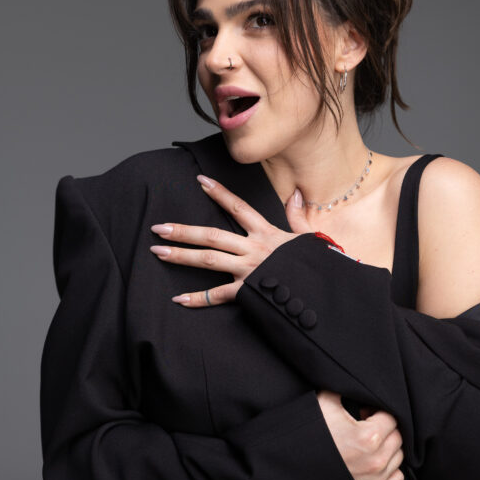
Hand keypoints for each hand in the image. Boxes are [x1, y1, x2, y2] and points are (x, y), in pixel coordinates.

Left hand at [149, 175, 313, 306]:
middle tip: (158, 228)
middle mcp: (253, 248)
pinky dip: (197, 299)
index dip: (219, 193)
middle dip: (183, 231)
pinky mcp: (247, 292)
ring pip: (208, 259)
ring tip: (158, 252)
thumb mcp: (307, 236)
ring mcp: (247, 270)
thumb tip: (296, 194)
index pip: (238, 207)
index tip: (200, 181)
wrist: (321, 290)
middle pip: (212, 235)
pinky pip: (218, 295)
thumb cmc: (315, 264)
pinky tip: (178, 298)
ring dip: (180, 256)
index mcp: (266, 232)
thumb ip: (297, 215)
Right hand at [315, 390, 404, 479]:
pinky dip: (389, 468)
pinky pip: (396, 478)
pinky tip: (371, 461)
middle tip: (365, 426)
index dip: (378, 411)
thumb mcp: (323, 404)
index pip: (391, 418)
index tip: (365, 413)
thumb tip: (353, 384)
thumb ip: (344, 390)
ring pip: (399, 457)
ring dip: (387, 448)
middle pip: (397, 437)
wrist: (291, 471)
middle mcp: (376, 461)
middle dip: (384, 429)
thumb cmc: (308, 437)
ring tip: (366, 444)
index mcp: (368, 437)